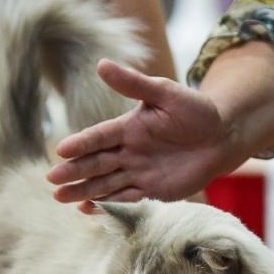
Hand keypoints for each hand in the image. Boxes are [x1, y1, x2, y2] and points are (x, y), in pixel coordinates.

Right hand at [49, 60, 243, 206]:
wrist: (221, 138)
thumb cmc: (195, 110)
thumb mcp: (166, 92)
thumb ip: (134, 83)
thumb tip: (101, 64)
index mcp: (128, 127)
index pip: (99, 137)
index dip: (81, 144)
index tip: (61, 151)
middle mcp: (127, 151)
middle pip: (96, 163)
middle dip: (74, 172)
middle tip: (52, 180)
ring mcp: (137, 172)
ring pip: (105, 183)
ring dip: (83, 191)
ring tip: (60, 197)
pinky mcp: (151, 191)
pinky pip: (126, 199)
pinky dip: (107, 205)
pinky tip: (87, 209)